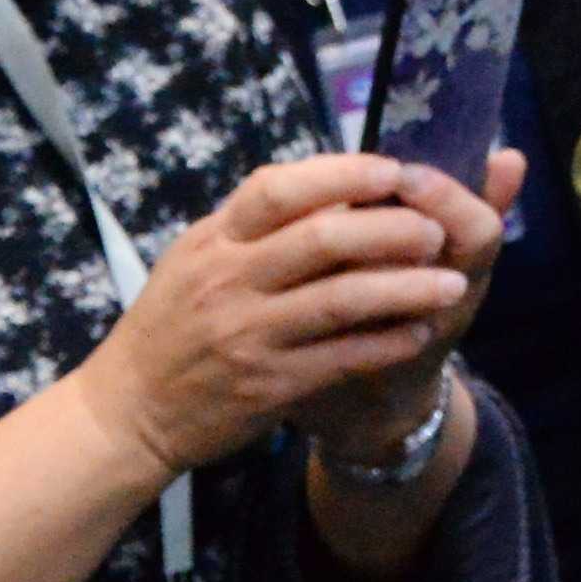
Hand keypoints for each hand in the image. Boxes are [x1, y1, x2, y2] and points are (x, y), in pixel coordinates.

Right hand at [59, 154, 484, 480]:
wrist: (128, 411)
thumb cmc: (173, 323)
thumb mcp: (198, 259)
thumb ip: (257, 225)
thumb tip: (340, 184)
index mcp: (214, 241)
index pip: (278, 190)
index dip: (342, 174)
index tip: (394, 170)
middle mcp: (228, 282)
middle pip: (322, 240)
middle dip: (391, 230)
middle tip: (437, 231)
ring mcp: (247, 335)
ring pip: (342, 301)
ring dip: (406, 289)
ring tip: (452, 284)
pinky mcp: (267, 385)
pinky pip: (341, 358)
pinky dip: (386, 343)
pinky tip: (419, 333)